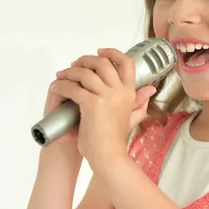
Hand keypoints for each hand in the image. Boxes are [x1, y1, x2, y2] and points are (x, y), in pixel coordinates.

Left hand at [53, 48, 156, 165]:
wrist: (108, 156)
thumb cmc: (115, 139)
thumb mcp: (132, 117)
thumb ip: (140, 102)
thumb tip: (151, 89)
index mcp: (129, 92)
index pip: (127, 63)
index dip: (113, 52)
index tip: (100, 51)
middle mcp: (120, 91)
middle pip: (103, 62)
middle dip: (86, 60)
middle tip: (75, 64)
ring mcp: (106, 97)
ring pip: (85, 73)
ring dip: (70, 72)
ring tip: (62, 75)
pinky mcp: (91, 104)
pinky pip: (74, 87)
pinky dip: (62, 85)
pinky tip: (57, 87)